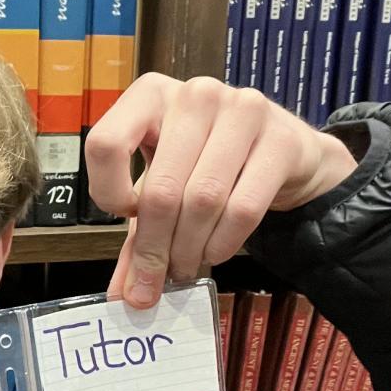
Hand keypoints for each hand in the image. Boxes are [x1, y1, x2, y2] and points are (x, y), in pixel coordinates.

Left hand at [85, 75, 359, 309]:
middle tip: (157, 278)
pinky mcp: (282, 140)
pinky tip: (214, 254)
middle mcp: (195, 94)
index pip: (105, 145)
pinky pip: (244, 207)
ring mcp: (243, 110)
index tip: (125, 215)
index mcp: (150, 94)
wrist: (285, 152)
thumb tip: (121, 296)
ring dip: (190, 249)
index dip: (108, 194)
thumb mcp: (164, 190)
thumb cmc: (209, 165)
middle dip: (155, 247)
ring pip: (203, 200)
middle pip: (160, 188)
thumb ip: (137, 237)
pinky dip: (223, 243)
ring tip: (185, 269)